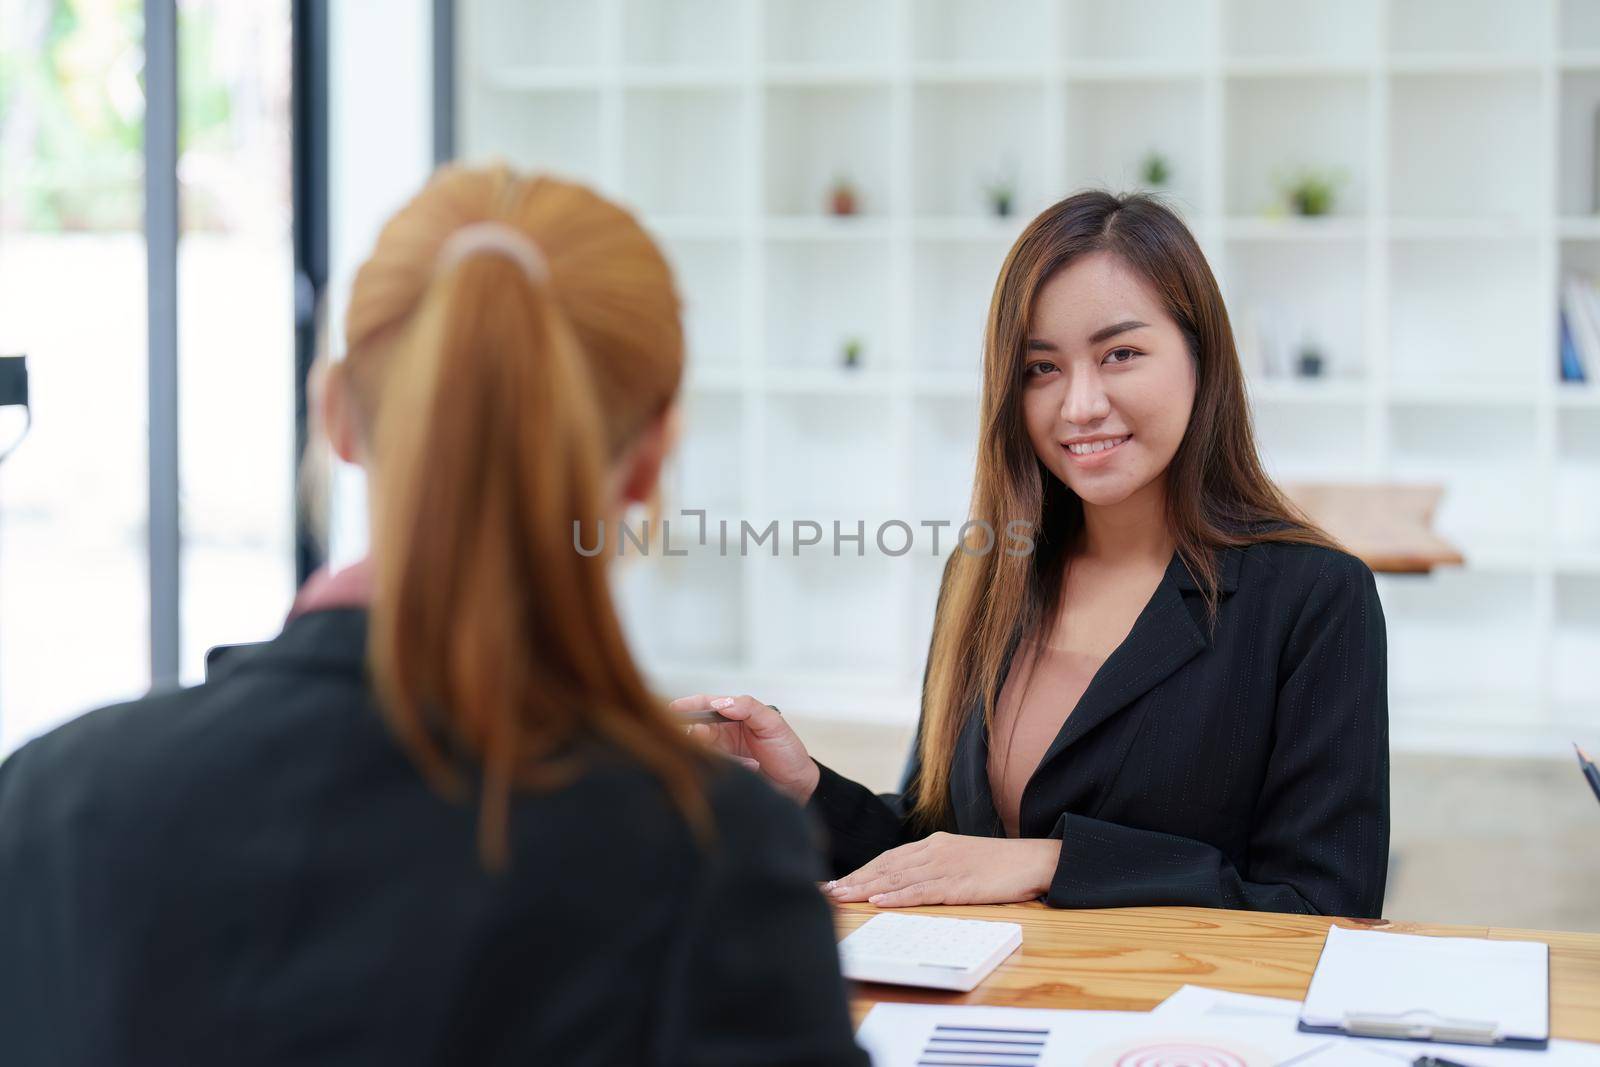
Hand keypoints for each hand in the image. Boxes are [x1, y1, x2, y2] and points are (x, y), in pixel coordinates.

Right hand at [671, 693, 820, 804]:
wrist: (798, 786)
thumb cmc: (788, 752)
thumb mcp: (773, 724)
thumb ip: (749, 708)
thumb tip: (722, 703)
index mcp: (735, 716)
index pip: (706, 705)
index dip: (689, 706)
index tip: (674, 709)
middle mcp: (724, 733)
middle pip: (697, 728)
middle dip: (694, 732)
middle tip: (696, 737)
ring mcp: (722, 754)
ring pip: (700, 750)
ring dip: (710, 753)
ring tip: (738, 759)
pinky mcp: (722, 773)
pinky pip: (710, 769)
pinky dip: (721, 768)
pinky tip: (744, 768)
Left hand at [826, 832, 1061, 906]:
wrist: (1034, 860)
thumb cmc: (1000, 865)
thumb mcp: (961, 860)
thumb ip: (934, 867)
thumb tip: (907, 883)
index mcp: (934, 845)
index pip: (888, 858)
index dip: (860, 871)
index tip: (836, 882)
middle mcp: (934, 851)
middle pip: (885, 867)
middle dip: (853, 880)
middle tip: (826, 891)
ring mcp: (946, 866)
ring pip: (896, 878)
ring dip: (865, 888)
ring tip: (841, 897)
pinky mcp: (959, 884)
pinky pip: (922, 890)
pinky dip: (897, 896)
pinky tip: (879, 901)